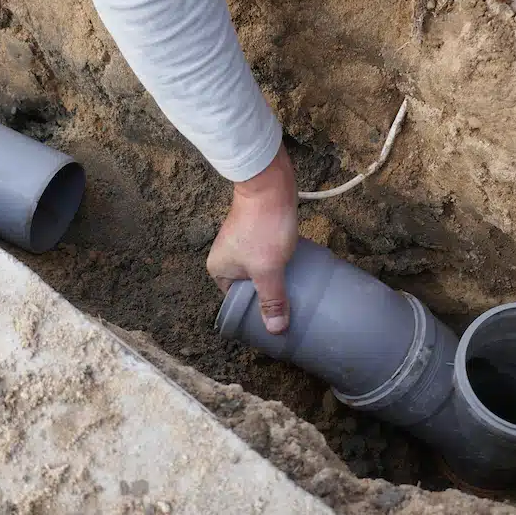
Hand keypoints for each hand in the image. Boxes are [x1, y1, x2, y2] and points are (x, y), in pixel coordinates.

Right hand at [207, 143, 297, 333]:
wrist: (269, 184)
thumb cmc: (264, 227)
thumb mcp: (268, 269)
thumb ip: (272, 299)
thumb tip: (276, 330)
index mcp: (219, 269)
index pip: (236, 301)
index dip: (255, 311)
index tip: (276, 319)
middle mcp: (225, 257)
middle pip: (249, 287)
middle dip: (268, 295)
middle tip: (290, 307)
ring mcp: (241, 243)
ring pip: (261, 271)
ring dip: (277, 279)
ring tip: (296, 290)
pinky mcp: (257, 232)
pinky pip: (268, 257)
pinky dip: (280, 264)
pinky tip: (296, 269)